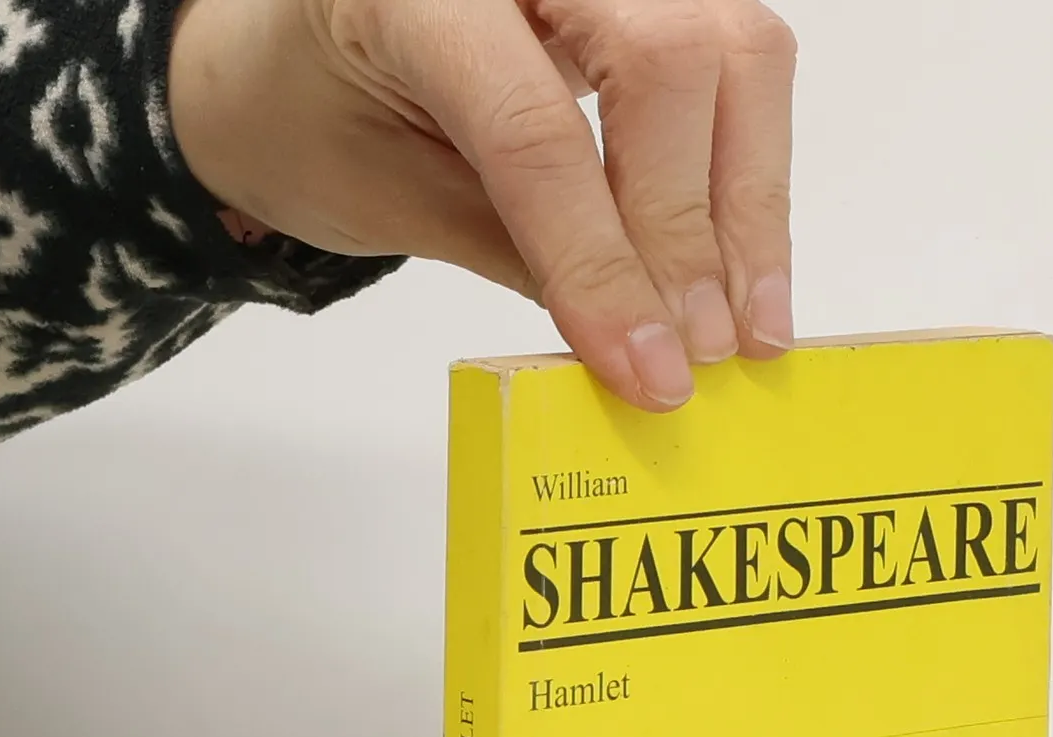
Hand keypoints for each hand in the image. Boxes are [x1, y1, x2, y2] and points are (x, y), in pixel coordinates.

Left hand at [168, 0, 796, 410]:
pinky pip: (741, 58)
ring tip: (747, 327)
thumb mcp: (390, 198)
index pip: (535, 129)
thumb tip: (640, 344)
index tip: (646, 371)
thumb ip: (515, 251)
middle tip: (701, 356)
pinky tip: (745, 266)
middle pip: (662, 62)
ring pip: (733, 49)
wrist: (296, 49)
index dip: (600, 262)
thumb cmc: (316, 116)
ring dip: (752, 202)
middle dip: (689, 230)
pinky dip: (756, 170)